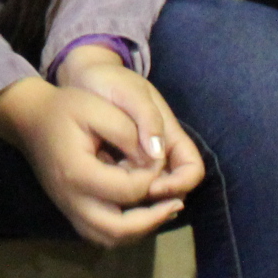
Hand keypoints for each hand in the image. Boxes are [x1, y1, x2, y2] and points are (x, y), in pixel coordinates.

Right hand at [0, 77, 184, 247]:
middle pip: (119, 229)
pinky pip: (101, 234)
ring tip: (162, 211)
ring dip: (140, 230)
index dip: (151, 175)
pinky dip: (124, 230)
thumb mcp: (97, 107)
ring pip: (110, 238)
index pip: (129, 190)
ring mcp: (69, 209)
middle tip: (175, 203)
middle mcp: (72, 200)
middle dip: (152, 219)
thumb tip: (155, 158)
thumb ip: (129, 132)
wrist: (28, 118)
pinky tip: (141, 213)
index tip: (157, 156)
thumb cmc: (63, 109)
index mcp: (79, 174)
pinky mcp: (70, 210)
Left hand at [55, 47, 204, 201]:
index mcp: (171, 137)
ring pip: (148, 194)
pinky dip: (117, 191)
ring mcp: (139, 163)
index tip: (153, 186)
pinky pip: (125, 189)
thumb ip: (147, 118)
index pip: (192, 170)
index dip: (180, 183)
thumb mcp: (131, 92)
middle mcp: (159, 155)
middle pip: (173, 190)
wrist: (85, 80)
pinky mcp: (118, 167)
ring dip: (134, 197)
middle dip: (155, 198)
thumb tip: (157, 154)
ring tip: (109, 186)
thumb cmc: (112, 82)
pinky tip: (97, 184)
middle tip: (126, 193)